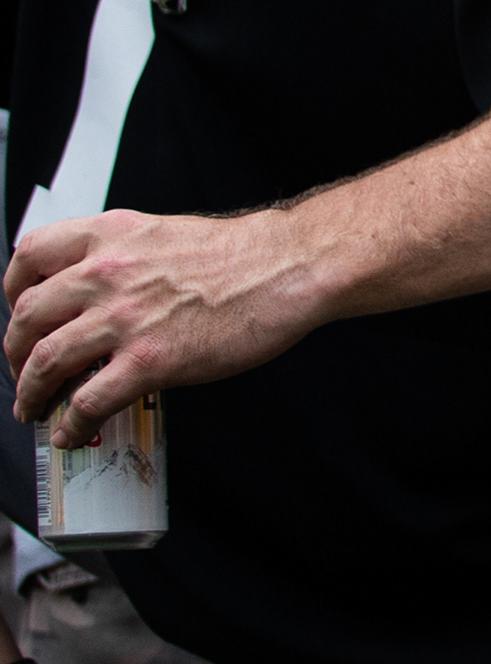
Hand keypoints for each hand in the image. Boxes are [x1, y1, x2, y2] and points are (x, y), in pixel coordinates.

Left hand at [5, 211, 323, 446]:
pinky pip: (86, 401)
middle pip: (27, 316)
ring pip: (44, 362)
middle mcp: (108, 274)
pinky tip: (72, 430)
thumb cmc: (244, 253)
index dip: (12, 289)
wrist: (289, 266)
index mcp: (112, 237)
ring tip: (34, 407)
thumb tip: (102, 292)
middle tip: (22, 368)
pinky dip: (70, 423)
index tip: (18, 310)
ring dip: (30, 392)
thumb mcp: (165, 234)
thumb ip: (124, 257)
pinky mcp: (148, 361)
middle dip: (14, 351)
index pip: (29, 255)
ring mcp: (124, 319)